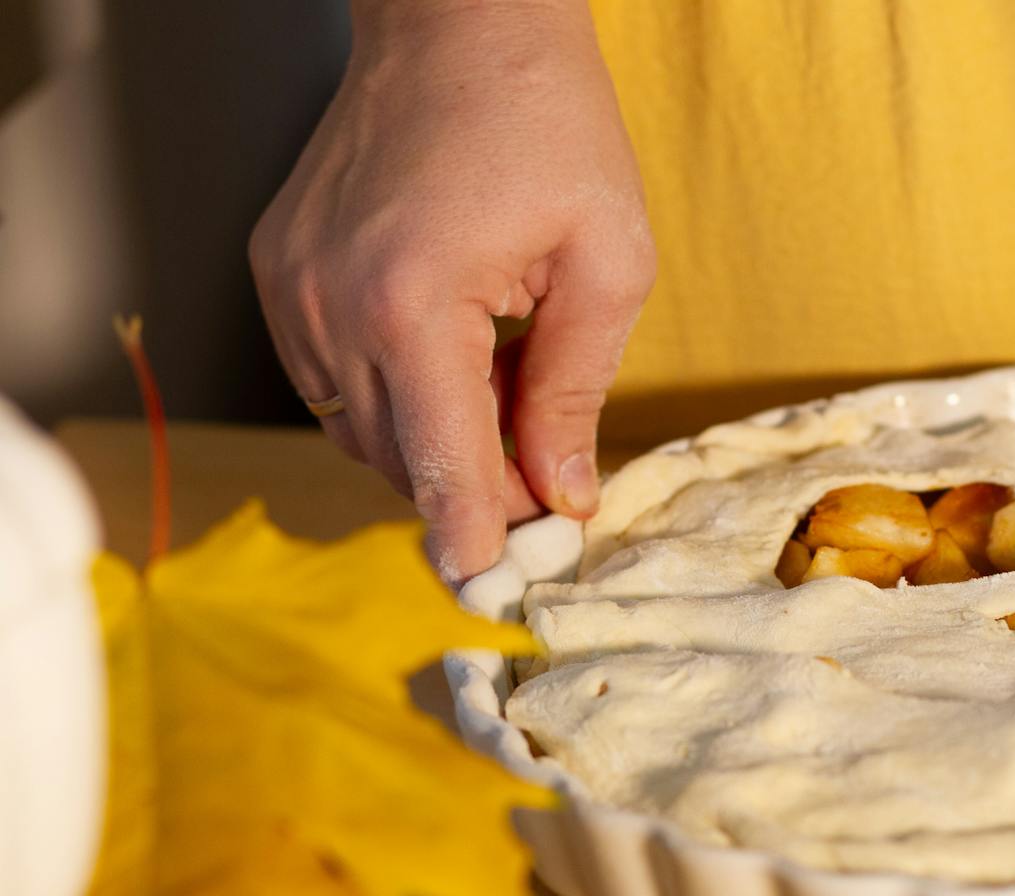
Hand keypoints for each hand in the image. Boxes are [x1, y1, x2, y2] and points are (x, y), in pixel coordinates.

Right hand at [250, 0, 653, 579]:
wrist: (461, 24)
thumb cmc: (548, 125)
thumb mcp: (607, 263)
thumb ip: (575, 390)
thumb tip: (562, 492)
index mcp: (412, 302)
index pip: (439, 463)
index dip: (474, 538)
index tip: (496, 592)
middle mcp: (330, 303)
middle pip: (397, 457)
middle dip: (473, 485)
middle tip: (549, 485)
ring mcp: (291, 287)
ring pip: (358, 428)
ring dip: (432, 440)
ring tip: (506, 394)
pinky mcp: (278, 271)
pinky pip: (331, 378)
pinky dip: (392, 395)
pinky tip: (452, 359)